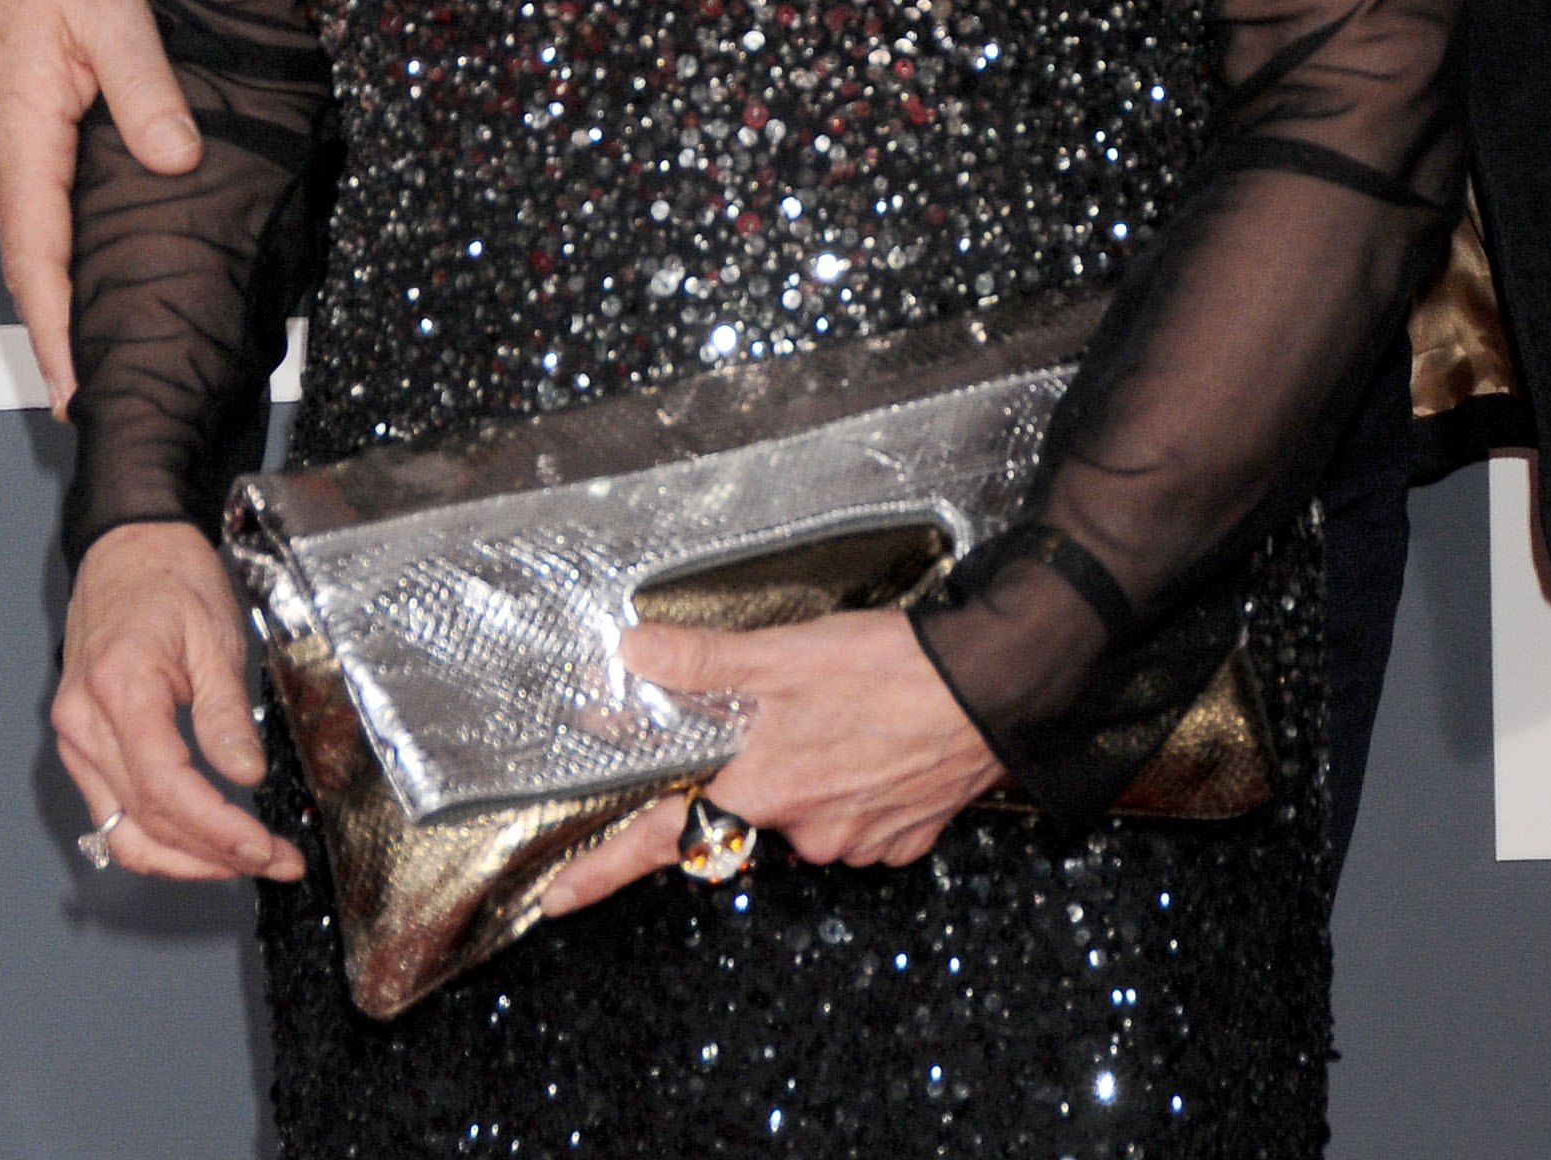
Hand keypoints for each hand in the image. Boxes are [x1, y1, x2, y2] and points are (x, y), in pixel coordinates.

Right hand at [0, 0, 199, 415]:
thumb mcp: (110, 13)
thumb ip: (143, 87)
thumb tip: (176, 156)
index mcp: (22, 137)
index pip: (37, 258)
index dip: (56, 330)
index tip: (71, 388)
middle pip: (26, 267)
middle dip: (55, 338)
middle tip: (89, 399)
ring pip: (23, 242)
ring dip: (50, 302)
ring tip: (89, 357)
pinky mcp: (0, 136)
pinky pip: (23, 212)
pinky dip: (45, 259)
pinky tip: (75, 276)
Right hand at [54, 522, 304, 884]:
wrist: (128, 547)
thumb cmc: (169, 578)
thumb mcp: (214, 636)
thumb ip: (225, 713)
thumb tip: (245, 775)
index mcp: (120, 689)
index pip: (168, 788)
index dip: (219, 830)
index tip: (264, 846)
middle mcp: (84, 723)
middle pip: (145, 821)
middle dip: (212, 855)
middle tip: (272, 859)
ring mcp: (75, 738)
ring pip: (122, 831)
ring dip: (182, 861)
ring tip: (242, 861)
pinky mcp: (80, 744)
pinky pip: (111, 812)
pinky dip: (154, 838)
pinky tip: (198, 843)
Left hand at [539, 611, 1002, 914]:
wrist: (991, 688)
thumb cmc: (891, 669)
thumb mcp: (786, 652)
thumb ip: (706, 660)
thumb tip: (637, 652)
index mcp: (766, 788)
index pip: (666, 841)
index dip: (606, 869)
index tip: (560, 898)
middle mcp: (806, 830)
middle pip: (750, 817)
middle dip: (758, 777)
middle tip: (795, 720)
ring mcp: (857, 843)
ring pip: (807, 818)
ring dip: (812, 778)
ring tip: (846, 719)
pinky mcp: (901, 842)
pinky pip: (859, 824)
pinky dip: (860, 790)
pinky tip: (879, 746)